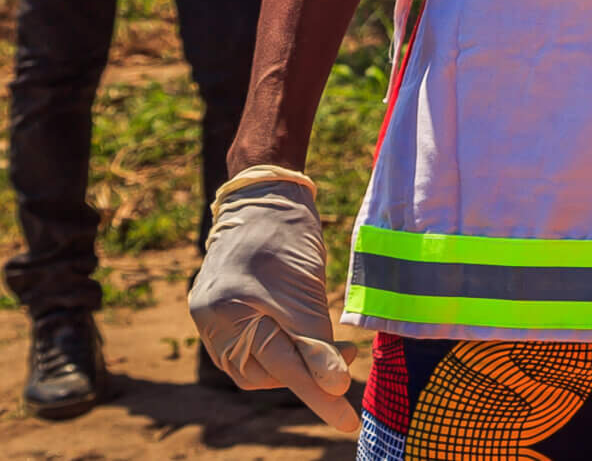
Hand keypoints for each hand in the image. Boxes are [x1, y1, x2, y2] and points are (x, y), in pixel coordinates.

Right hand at [187, 166, 358, 431]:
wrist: (262, 197)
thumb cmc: (288, 236)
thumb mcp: (306, 288)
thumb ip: (316, 338)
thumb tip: (334, 385)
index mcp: (229, 312)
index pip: (282, 365)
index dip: (318, 393)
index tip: (347, 423)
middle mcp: (213, 322)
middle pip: (266, 373)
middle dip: (309, 375)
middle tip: (350, 367)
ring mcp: (212, 320)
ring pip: (260, 366)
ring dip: (298, 364)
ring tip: (334, 346)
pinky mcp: (220, 315)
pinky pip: (251, 350)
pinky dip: (282, 350)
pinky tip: (304, 339)